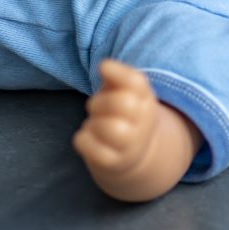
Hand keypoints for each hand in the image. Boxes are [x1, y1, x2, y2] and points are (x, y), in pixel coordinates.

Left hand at [73, 59, 164, 178]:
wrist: (132, 155)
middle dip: (100, 102)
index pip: (137, 82)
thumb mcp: (124, 92)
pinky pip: (92, 148)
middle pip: (122, 103)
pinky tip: (88, 138)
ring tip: (94, 125)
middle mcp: (143, 122)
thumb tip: (105, 66)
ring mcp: (130, 145)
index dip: (117, 72)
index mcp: (145, 99)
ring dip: (93, 123)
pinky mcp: (113, 163)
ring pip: (109, 128)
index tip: (103, 68)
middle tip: (97, 107)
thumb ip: (116, 76)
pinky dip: (83, 139)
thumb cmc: (122, 114)